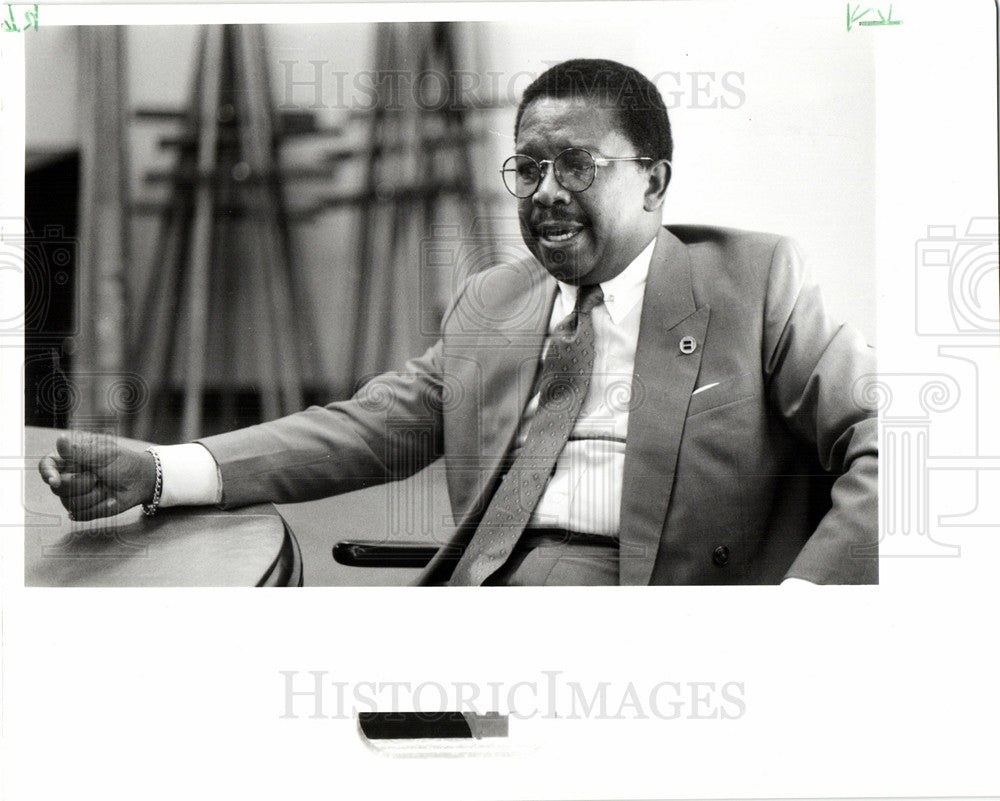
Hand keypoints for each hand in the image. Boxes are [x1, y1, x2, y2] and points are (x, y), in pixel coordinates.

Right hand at [37, 432, 156, 520]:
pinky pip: (83, 514)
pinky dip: (100, 507)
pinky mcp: (84, 509)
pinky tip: (111, 499)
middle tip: (98, 476)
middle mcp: (68, 478)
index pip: (47, 465)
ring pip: (70, 503)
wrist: (140, 481)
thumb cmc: (123, 462)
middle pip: (58, 487)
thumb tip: (60, 439)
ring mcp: (74, 495)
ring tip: (106, 486)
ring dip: (94, 495)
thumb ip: (80, 451)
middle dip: (81, 483)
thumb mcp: (104, 454)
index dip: (47, 473)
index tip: (56, 480)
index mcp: (69, 460)